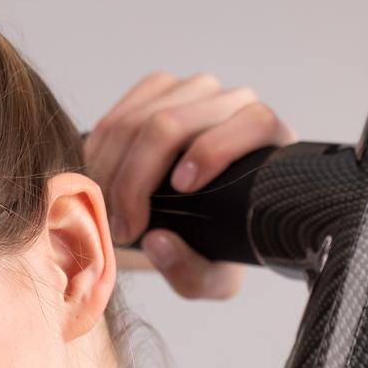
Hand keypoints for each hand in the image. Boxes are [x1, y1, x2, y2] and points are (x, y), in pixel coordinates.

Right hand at [85, 72, 297, 298]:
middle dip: (135, 178)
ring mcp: (193, 91)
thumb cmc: (213, 247)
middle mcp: (234, 104)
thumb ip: (190, 270)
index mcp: (268, 140)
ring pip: (138, 118)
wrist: (192, 222)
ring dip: (111, 170)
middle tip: (123, 228)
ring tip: (107, 212)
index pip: (252, 122)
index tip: (181, 189)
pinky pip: (118, 115)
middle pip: (174, 122)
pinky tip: (100, 184)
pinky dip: (99, 154)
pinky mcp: (158, 89)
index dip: (214, 151)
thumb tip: (157, 241)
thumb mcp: (210, 278)